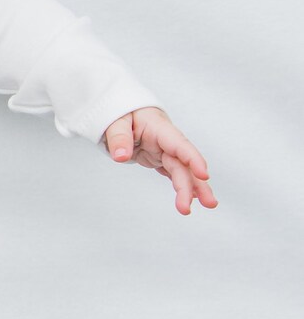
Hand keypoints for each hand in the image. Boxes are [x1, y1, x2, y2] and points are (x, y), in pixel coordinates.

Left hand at [103, 107, 217, 215]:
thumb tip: (121, 157)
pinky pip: (174, 173)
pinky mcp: (160, 158)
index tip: (204, 175)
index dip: (193, 159)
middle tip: (202, 205)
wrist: (123, 111)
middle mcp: (167, 140)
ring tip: (199, 208)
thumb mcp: (114, 121)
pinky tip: (193, 198)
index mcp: (159, 128)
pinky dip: (183, 185)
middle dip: (193, 184)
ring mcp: (165, 150)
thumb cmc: (121, 112)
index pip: (180, 144)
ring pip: (182, 171)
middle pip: (183, 163)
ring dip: (191, 189)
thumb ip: (118, 138)